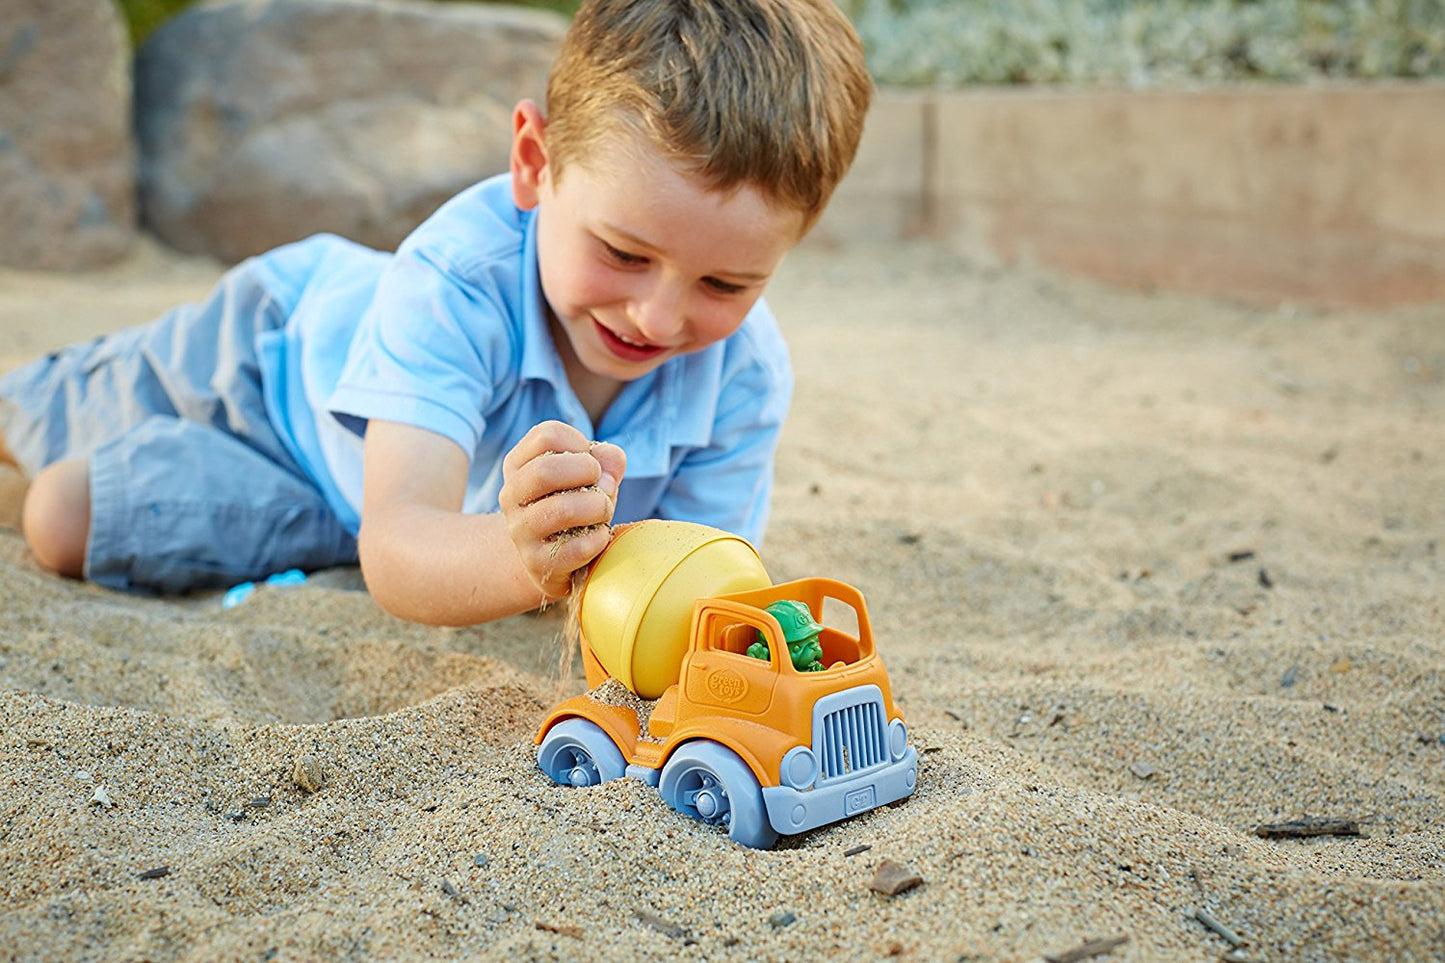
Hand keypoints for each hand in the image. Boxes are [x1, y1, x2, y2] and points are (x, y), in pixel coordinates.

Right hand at [499, 421, 625, 600]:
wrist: (549, 559)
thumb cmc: (574, 506)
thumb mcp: (589, 478)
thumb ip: (605, 461)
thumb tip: (612, 459)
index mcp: (518, 465)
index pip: (546, 435)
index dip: (579, 442)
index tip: (589, 460)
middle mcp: (511, 496)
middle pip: (545, 471)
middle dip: (588, 472)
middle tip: (601, 483)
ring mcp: (521, 532)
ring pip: (560, 510)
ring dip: (598, 507)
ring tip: (604, 510)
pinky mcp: (538, 563)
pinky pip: (577, 548)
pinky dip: (599, 538)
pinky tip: (599, 536)